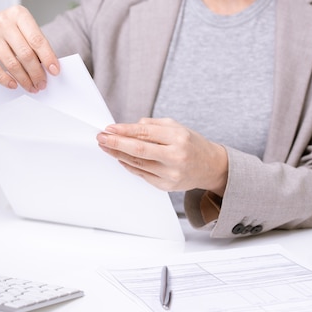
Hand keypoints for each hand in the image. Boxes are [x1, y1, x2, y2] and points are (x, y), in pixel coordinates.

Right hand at [0, 5, 59, 91]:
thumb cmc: (8, 31)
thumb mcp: (22, 29)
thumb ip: (35, 44)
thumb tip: (48, 68)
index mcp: (19, 14)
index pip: (37, 39)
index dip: (48, 57)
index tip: (55, 71)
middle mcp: (2, 21)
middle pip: (25, 53)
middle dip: (36, 73)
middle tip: (42, 84)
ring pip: (11, 63)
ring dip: (24, 80)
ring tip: (31, 87)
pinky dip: (6, 80)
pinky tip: (14, 85)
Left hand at [96, 118, 227, 195]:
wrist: (210, 166)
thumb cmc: (191, 143)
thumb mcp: (176, 127)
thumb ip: (153, 125)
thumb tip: (129, 127)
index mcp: (178, 138)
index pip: (145, 133)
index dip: (124, 130)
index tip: (109, 128)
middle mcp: (175, 157)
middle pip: (139, 150)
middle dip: (116, 143)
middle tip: (101, 138)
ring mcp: (171, 174)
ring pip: (137, 164)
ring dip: (118, 155)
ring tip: (105, 146)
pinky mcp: (166, 186)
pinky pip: (141, 174)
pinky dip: (128, 165)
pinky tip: (119, 158)